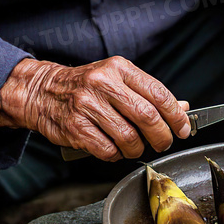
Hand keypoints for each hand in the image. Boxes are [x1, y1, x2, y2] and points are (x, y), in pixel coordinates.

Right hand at [0, 56, 190, 160]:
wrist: (41, 91)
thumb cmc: (84, 87)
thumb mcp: (117, 79)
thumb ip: (148, 94)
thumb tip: (183, 108)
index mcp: (118, 68)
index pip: (158, 94)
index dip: (176, 116)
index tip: (183, 129)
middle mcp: (103, 84)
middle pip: (147, 117)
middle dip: (162, 137)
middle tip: (163, 143)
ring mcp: (87, 105)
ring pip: (129, 138)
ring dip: (138, 149)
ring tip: (135, 147)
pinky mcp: (75, 127)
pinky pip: (108, 150)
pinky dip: (117, 155)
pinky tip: (115, 149)